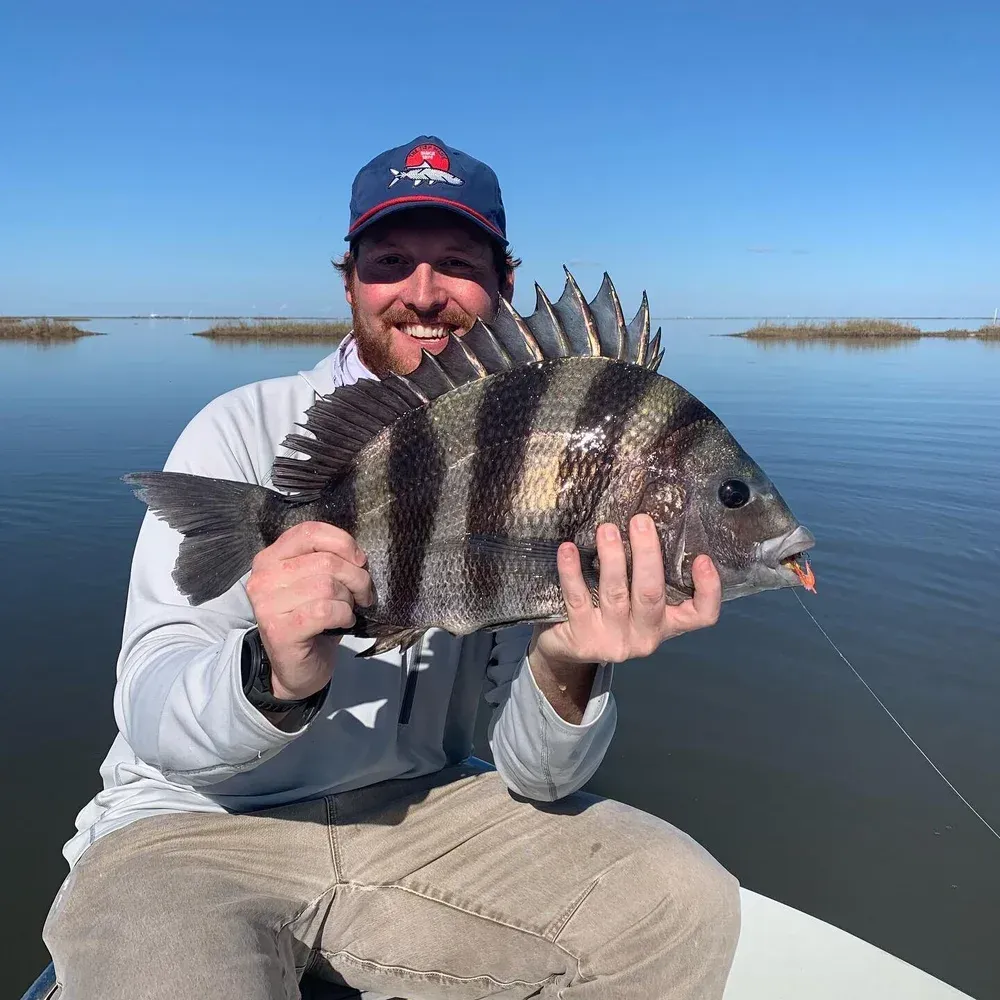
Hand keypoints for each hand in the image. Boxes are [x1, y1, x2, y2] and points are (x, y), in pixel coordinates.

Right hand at [245, 522, 372, 699]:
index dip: (342, 542)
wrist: (295, 670)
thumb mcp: (314, 582)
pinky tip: (343, 623)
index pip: (309, 531)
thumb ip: (325, 560)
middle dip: (356, 577)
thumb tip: (357, 555)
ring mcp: (268, 605)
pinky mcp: (280, 630)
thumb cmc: (310, 621)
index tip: (359, 561)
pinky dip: (344, 616)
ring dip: (350, 599)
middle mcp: (263, 578)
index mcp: (270, 558)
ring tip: (349, 609)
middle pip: (325, 560)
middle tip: (363, 594)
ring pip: (328, 585)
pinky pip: (326, 611)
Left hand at [531, 513, 721, 669]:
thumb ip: (645, 576)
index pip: (701, 615)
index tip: (703, 558)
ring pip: (615, 594)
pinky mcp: (583, 639)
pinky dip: (572, 572)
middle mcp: (644, 636)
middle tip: (640, 521)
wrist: (568, 651)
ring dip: (612, 558)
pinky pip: (578, 599)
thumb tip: (646, 524)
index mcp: (665, 624)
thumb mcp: (635, 602)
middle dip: (647, 554)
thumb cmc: (608, 615)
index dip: (708, 590)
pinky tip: (568, 549)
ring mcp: (613, 640)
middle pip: (651, 594)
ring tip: (606, 529)